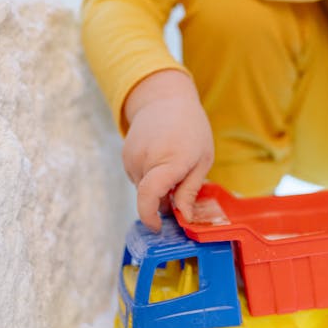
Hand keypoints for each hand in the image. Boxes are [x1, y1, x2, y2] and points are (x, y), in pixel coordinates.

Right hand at [122, 70, 214, 229]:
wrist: (164, 99)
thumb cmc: (191, 128)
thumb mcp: (202, 159)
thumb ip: (190, 190)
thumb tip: (184, 217)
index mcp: (169, 160)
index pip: (149, 196)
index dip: (151, 217)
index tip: (158, 228)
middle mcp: (145, 160)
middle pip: (149, 197)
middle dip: (164, 201)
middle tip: (181, 185)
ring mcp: (131, 158)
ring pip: (143, 188)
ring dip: (157, 187)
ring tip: (172, 164)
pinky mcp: (125, 156)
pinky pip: (138, 178)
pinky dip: (149, 177)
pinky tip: (160, 158)